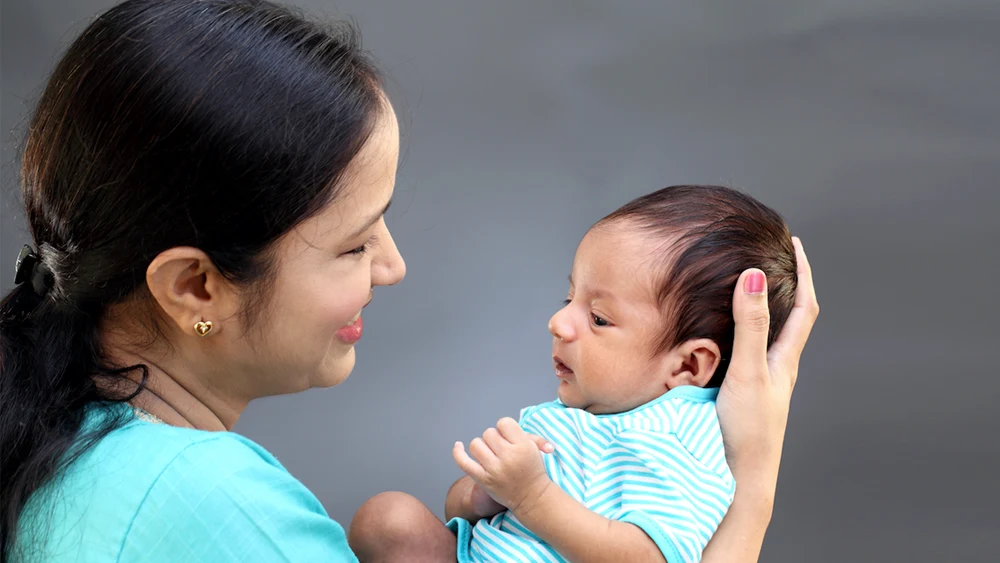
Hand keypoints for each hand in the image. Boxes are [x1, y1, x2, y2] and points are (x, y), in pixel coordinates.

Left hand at [453, 418, 553, 514]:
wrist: (531, 497)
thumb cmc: (532, 470)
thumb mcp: (535, 449)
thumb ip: (528, 433)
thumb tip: (512, 427)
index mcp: (523, 446)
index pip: (504, 423)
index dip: (505, 428)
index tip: (509, 437)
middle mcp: (508, 456)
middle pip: (489, 433)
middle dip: (494, 439)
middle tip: (502, 449)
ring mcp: (495, 469)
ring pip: (476, 444)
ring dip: (482, 446)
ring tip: (491, 454)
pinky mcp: (484, 480)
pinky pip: (464, 462)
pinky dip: (458, 453)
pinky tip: (458, 446)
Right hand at [717, 237, 818, 500]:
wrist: (740, 479)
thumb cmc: (747, 430)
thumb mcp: (747, 371)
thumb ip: (749, 325)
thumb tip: (754, 275)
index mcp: (784, 359)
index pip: (804, 306)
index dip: (803, 272)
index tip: (793, 244)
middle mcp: (777, 370)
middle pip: (789, 319)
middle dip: (784, 286)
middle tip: (771, 257)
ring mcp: (761, 385)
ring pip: (767, 339)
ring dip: (762, 311)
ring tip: (746, 287)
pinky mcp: (742, 397)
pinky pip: (746, 355)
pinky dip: (740, 334)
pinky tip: (721, 336)